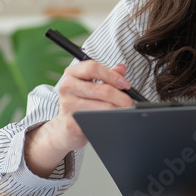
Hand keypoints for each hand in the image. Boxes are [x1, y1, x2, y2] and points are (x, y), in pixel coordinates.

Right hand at [24, 61, 132, 175]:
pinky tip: (113, 119)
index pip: (93, 68)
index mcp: (71, 74)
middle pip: (103, 89)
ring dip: (119, 110)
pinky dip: (111, 120)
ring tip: (123, 111)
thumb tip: (121, 68)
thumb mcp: (91, 85)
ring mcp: (68, 105)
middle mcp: (67, 87)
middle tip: (130, 102)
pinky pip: (100, 120)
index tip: (125, 84)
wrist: (65, 128)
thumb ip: (107, 75)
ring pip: (105, 107)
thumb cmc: (80, 103)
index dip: (112, 75)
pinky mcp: (72, 122)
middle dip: (122, 97)